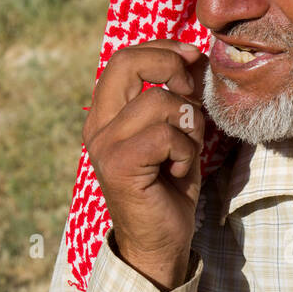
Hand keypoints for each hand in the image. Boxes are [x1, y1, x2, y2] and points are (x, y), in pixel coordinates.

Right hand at [82, 40, 206, 291]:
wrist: (161, 242)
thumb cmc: (170, 188)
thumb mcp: (177, 133)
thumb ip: (177, 97)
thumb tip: (193, 56)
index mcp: (106, 114)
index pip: (124, 57)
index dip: (162, 50)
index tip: (191, 59)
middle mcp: (98, 126)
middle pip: (127, 62)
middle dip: (171, 67)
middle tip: (190, 93)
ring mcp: (105, 145)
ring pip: (158, 101)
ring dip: (188, 125)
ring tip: (183, 153)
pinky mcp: (119, 164)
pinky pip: (166, 135)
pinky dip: (185, 152)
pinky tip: (177, 171)